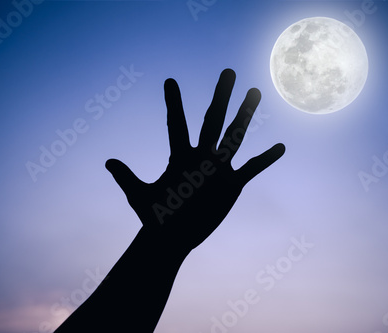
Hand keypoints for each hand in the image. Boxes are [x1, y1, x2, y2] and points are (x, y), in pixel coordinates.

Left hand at [106, 69, 284, 251]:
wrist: (173, 237)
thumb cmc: (154, 217)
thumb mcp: (140, 197)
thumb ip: (127, 178)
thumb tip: (108, 161)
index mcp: (179, 156)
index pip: (176, 124)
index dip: (173, 103)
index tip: (170, 80)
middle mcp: (200, 157)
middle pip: (212, 121)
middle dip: (220, 96)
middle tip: (228, 72)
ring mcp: (218, 169)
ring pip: (234, 137)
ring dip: (245, 116)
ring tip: (255, 92)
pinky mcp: (231, 186)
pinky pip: (251, 168)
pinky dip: (265, 159)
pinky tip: (280, 147)